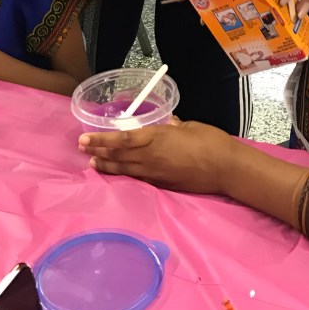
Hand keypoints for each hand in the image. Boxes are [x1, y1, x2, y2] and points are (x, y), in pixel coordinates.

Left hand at [79, 119, 233, 193]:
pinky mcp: (164, 185)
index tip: (85, 139)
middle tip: (82, 150)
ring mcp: (156, 174)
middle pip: (119, 156)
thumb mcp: (190, 126)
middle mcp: (151, 157)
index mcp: (156, 138)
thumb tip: (168, 124)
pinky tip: (120, 175)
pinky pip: (139, 179)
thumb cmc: (210, 141)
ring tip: (94, 163)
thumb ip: (175, 126)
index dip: (101, 140)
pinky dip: (125, 176)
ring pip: (126, 170)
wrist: (226, 169)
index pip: (122, 139)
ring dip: (108, 166)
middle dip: (99, 152)